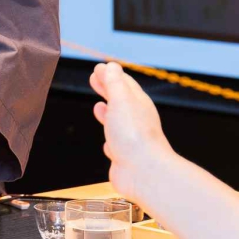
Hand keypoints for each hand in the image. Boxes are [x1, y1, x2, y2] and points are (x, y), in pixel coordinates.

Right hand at [89, 62, 173, 202]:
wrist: (144, 172)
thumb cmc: (133, 135)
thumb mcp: (121, 100)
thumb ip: (114, 82)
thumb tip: (110, 66)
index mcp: (138, 103)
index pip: (124, 83)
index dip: (110, 74)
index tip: (98, 68)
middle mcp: (136, 120)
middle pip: (120, 100)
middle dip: (107, 89)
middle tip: (94, 79)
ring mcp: (130, 139)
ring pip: (118, 122)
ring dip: (108, 113)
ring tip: (98, 107)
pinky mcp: (124, 157)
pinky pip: (116, 145)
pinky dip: (109, 140)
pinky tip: (106, 143)